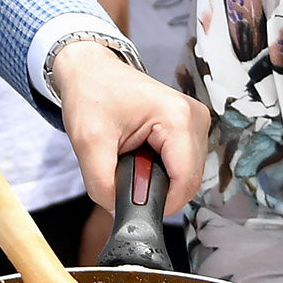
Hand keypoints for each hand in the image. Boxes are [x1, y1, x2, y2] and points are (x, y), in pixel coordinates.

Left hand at [49, 42, 209, 214]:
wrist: (89, 69)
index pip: (185, 182)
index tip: (133, 205)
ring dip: (158, 179)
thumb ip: (103, 185)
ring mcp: (195, 120)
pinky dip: (161, 169)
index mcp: (177, 117)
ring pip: (186, 175)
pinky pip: (182, 164)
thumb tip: (118, 213)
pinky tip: (140, 154)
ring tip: (130, 159)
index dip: (160, 203)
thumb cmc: (90, 93)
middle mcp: (195, 117)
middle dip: (156, 189)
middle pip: (188, 181)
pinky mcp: (189, 126)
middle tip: (124, 174)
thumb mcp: (87, 143)